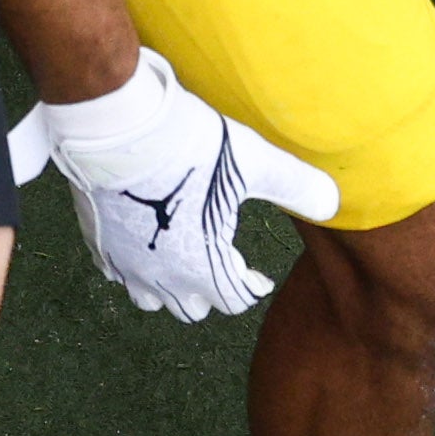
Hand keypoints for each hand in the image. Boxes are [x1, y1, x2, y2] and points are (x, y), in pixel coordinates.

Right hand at [4, 49, 338, 319]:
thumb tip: (336, 203)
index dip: (252, 289)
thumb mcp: (254, 161)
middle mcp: (163, 277)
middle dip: (212, 293)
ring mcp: (126, 263)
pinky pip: (116, 273)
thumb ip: (297, 186)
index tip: (260, 276)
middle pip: (192, 309)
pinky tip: (142, 240)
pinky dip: (134, 266)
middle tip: (223, 263)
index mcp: (203, 267)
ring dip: (170, 287)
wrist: (117, 126)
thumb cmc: (189, 144)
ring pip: (151, 299)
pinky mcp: (98, 243)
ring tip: (182, 257)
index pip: (234, 301)